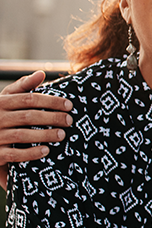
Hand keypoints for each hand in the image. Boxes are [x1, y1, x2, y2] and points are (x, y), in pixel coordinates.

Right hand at [0, 71, 72, 188]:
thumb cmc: (0, 115)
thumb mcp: (7, 98)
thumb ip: (23, 86)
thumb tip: (41, 73)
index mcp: (1, 103)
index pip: (28, 99)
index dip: (50, 101)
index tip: (69, 105)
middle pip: (28, 116)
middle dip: (52, 118)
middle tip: (69, 120)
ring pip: (22, 135)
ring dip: (45, 135)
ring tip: (62, 134)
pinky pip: (14, 154)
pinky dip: (31, 153)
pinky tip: (46, 150)